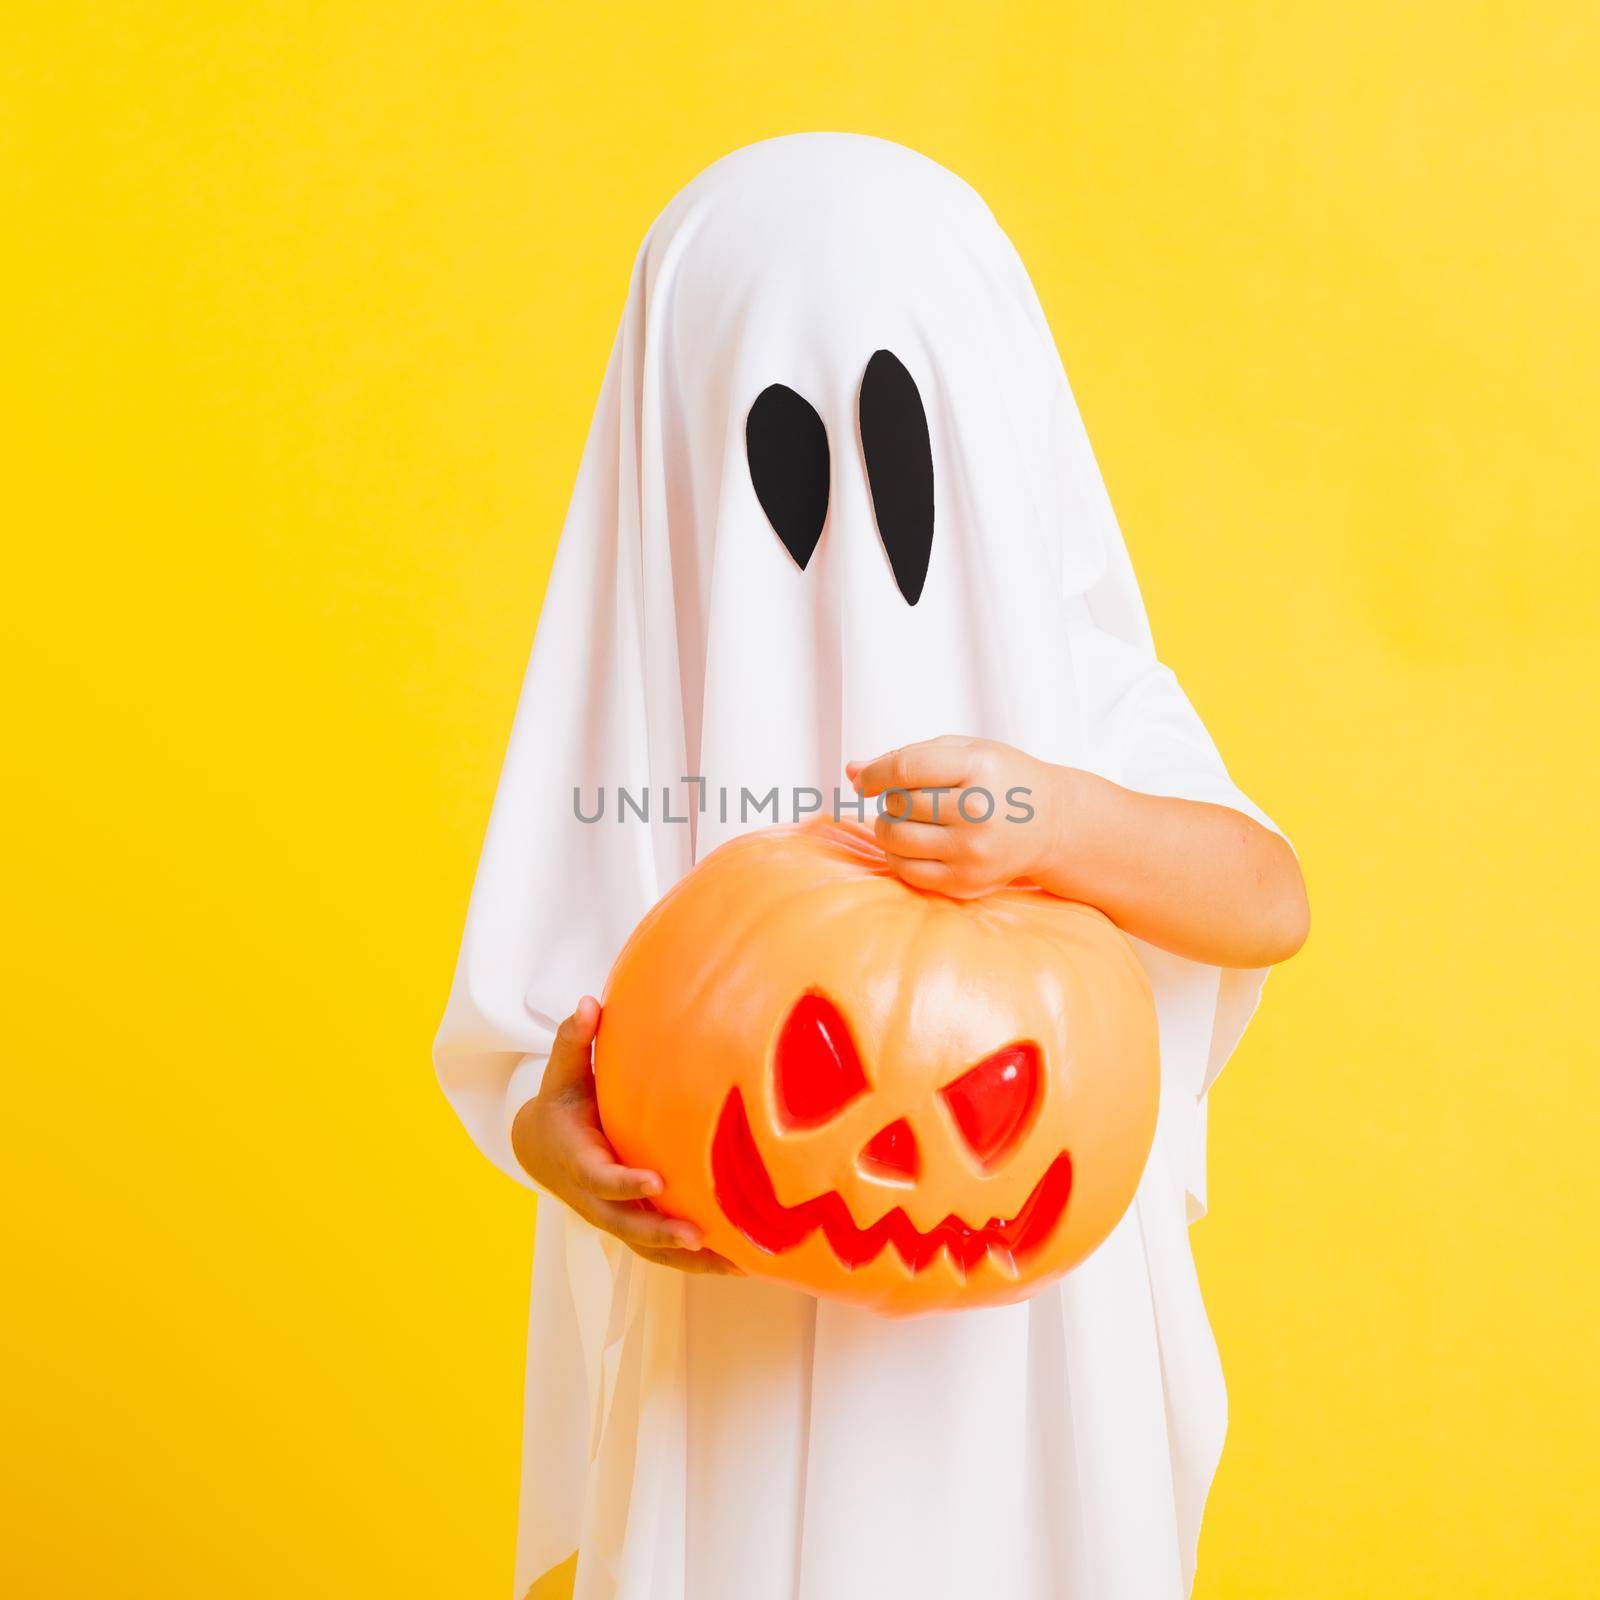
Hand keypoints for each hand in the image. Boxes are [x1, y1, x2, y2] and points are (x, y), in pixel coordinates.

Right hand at [511, 997, 739, 1273]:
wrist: (540, 1147)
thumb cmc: (562, 1102)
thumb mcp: (562, 1073)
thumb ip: (573, 1042)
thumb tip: (588, 1003)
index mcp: (578, 1160)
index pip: (601, 1178)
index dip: (625, 1182)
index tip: (654, 1180)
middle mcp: (595, 1198)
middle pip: (627, 1224)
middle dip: (660, 1232)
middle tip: (698, 1235)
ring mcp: (614, 1217)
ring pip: (649, 1248)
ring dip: (689, 1260)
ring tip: (737, 1263)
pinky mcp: (632, 1226)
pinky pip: (664, 1252)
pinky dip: (699, 1263)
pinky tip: (742, 1265)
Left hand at [848, 735, 1067, 899]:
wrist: (1051, 823)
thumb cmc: (999, 779)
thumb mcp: (963, 751)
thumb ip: (906, 756)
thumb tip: (851, 771)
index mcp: (978, 769)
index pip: (904, 770)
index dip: (873, 774)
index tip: (865, 780)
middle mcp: (978, 812)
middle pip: (897, 805)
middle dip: (890, 800)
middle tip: (909, 799)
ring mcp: (973, 851)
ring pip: (894, 838)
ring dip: (888, 827)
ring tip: (908, 820)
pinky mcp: (966, 882)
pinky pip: (905, 870)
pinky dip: (898, 855)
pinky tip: (916, 843)